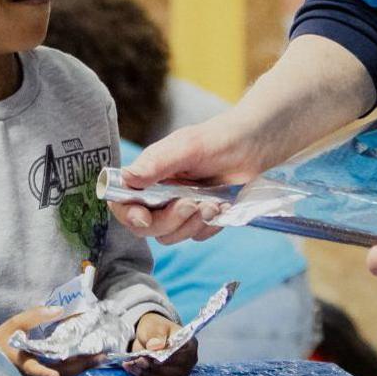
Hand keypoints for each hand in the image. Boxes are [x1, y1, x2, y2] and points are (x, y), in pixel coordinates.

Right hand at [0, 307, 100, 375]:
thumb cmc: (3, 338)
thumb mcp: (15, 323)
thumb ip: (35, 315)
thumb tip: (60, 309)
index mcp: (21, 361)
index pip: (32, 368)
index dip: (44, 373)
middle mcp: (32, 373)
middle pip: (59, 373)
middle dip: (80, 366)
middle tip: (100, 356)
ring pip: (65, 373)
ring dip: (83, 365)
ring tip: (101, 356)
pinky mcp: (46, 375)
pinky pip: (65, 371)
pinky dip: (77, 364)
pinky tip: (90, 356)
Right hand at [112, 117, 261, 244]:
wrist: (253, 146)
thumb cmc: (218, 139)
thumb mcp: (186, 147)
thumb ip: (156, 164)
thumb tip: (126, 178)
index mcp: (147, 174)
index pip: (123, 202)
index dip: (128, 214)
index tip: (144, 218)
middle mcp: (158, 194)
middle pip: (146, 226)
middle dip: (169, 220)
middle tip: (191, 204)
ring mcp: (178, 207)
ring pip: (170, 236)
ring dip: (191, 225)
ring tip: (212, 203)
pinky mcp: (199, 218)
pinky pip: (196, 235)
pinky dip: (209, 226)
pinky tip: (221, 207)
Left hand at [123, 311, 197, 375]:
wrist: (150, 337)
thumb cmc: (156, 329)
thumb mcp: (156, 326)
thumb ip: (156, 334)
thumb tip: (155, 346)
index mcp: (190, 345)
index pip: (184, 355)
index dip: (169, 358)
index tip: (154, 358)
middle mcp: (188, 363)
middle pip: (173, 371)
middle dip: (153, 366)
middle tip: (138, 359)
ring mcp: (178, 375)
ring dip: (144, 372)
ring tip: (131, 362)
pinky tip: (131, 367)